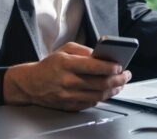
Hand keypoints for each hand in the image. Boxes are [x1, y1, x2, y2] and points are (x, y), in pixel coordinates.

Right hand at [3, 41, 132, 110]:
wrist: (31, 84)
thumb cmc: (49, 65)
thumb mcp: (64, 50)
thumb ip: (84, 50)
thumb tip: (102, 55)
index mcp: (66, 64)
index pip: (93, 66)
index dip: (110, 67)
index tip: (120, 66)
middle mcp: (68, 81)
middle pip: (100, 83)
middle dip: (118, 79)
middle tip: (126, 75)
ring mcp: (69, 95)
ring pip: (99, 94)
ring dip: (114, 89)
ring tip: (120, 83)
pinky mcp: (70, 105)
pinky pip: (92, 102)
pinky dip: (103, 97)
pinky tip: (107, 91)